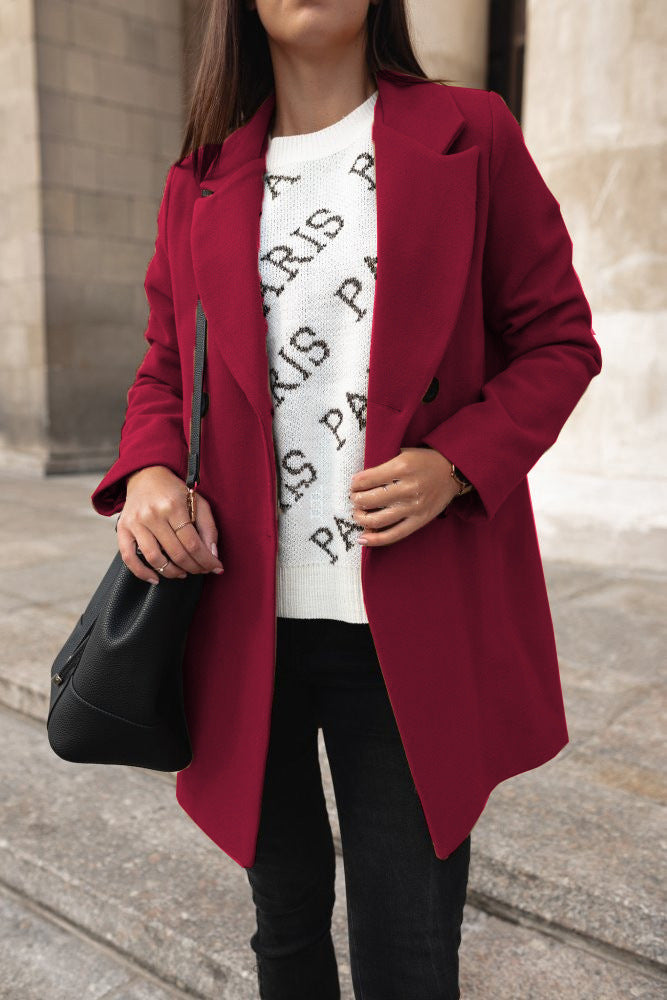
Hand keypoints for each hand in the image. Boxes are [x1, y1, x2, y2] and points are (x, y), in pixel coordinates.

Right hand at [116, 465, 224, 583]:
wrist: (146, 475)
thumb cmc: (174, 491)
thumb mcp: (198, 501)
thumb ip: (208, 527)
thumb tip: (212, 555)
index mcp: (173, 506)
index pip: (193, 543)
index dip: (206, 560)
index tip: (216, 567)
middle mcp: (153, 514)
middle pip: (176, 553)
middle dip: (194, 567)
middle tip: (202, 571)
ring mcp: (135, 523)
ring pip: (155, 559)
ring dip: (173, 573)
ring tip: (183, 572)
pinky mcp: (122, 528)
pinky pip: (128, 557)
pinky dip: (141, 573)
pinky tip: (156, 578)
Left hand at [348, 446, 460, 546]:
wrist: (452, 471)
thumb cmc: (424, 461)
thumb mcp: (403, 454)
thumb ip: (383, 465)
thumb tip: (359, 481)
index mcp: (402, 467)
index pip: (367, 479)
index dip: (355, 484)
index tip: (353, 484)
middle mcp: (408, 488)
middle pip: (369, 500)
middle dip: (356, 500)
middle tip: (354, 498)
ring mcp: (414, 507)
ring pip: (378, 520)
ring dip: (361, 518)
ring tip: (358, 513)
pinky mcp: (419, 521)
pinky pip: (394, 535)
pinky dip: (375, 539)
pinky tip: (362, 538)